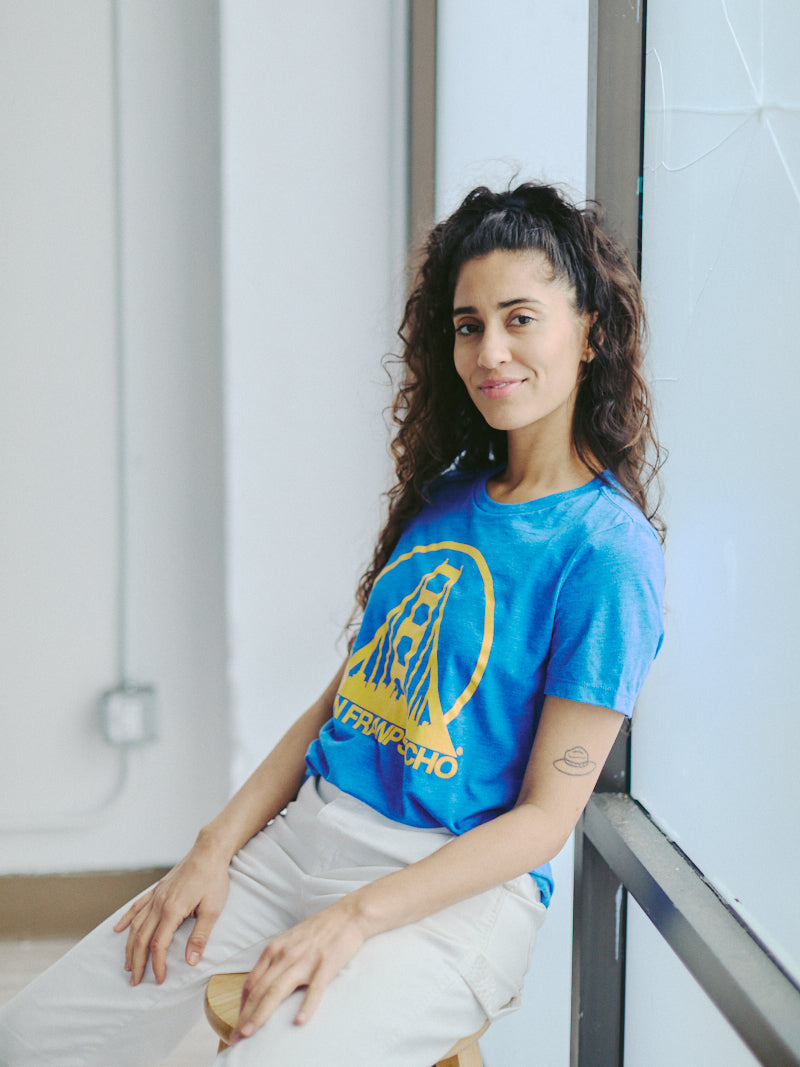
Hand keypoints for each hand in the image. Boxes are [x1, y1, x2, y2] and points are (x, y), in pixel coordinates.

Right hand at [113, 842, 230, 984]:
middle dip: (137, 962)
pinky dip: (126, 919)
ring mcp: (156, 895)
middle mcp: (159, 903)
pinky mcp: (157, 888)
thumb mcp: (213, 909)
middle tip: (135, 981)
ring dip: (129, 946)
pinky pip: (137, 906)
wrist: (209, 851)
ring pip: (136, 924)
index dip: (157, 965)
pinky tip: (118, 929)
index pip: (158, 945)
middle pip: (141, 938)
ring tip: (127, 964)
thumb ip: (200, 936)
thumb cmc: (213, 879)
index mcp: (172, 910)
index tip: (159, 980)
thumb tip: (191, 962)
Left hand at [232, 899, 366, 1041]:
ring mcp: (305, 960)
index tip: (238, 1024)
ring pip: (277, 991)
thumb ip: (276, 960)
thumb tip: (262, 985)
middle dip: (244, 1016)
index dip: (241, 1006)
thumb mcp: (290, 941)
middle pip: (259, 990)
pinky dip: (306, 1006)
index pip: (251, 982)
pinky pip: (314, 989)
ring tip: (250, 1034)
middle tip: (235, 1039)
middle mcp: (285, 955)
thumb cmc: (318, 930)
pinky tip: (299, 1022)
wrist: (348, 915)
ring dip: (260, 1014)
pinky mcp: (325, 965)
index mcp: (275, 949)